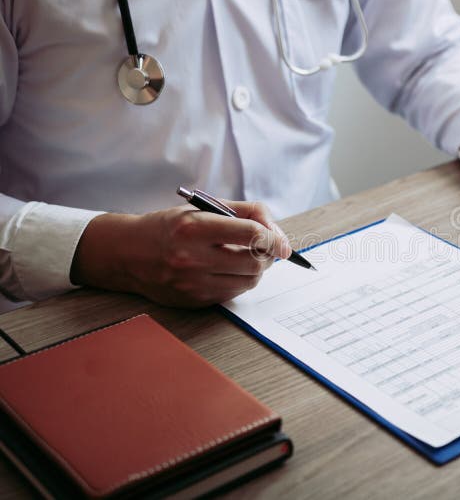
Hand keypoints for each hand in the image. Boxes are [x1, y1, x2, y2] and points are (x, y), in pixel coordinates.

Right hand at [71, 200, 291, 307]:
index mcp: (193, 228)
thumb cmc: (169, 227)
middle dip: (268, 254)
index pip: (251, 234)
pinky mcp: (194, 301)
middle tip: (266, 248)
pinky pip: (233, 293)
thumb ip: (244, 212)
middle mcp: (191, 258)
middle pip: (255, 262)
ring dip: (257, 269)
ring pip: (248, 281)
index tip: (281, 240)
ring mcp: (192, 284)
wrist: (127, 253)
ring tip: (247, 256)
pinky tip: (229, 269)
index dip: (273, 237)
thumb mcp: (202, 208)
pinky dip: (240, 281)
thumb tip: (277, 232)